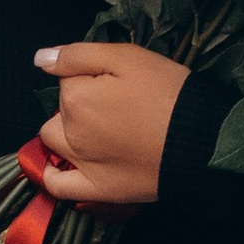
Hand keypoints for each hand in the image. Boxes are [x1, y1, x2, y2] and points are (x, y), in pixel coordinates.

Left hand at [32, 39, 190, 205]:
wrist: (203, 142)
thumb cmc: (169, 94)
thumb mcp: (128, 58)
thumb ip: (78, 55)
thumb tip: (41, 59)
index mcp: (76, 98)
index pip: (68, 79)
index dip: (91, 76)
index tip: (117, 81)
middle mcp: (70, 132)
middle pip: (60, 109)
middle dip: (77, 102)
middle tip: (114, 103)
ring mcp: (81, 163)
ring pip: (53, 141)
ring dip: (64, 132)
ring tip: (95, 129)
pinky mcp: (97, 189)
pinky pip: (59, 186)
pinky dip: (53, 176)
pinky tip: (59, 166)